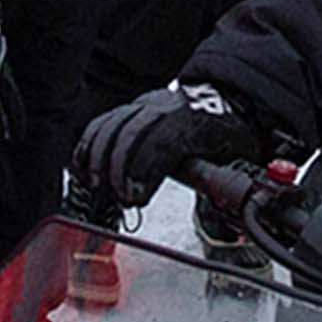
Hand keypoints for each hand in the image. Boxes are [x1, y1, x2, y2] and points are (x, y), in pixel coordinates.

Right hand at [70, 80, 272, 219]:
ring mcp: (146, 105)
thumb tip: (220, 221)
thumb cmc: (228, 132)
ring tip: (97, 185)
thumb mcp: (236, 156)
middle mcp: (167, 108)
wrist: (224, 100)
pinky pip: (103, 122)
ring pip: (112, 125)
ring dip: (99, 157)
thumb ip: (223, 186)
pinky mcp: (132, 108)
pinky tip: (85, 167)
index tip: (134, 197)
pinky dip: (89, 144)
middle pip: (132, 132)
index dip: (144, 170)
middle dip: (118, 169)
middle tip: (119, 197)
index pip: (163, 142)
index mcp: (195, 121)